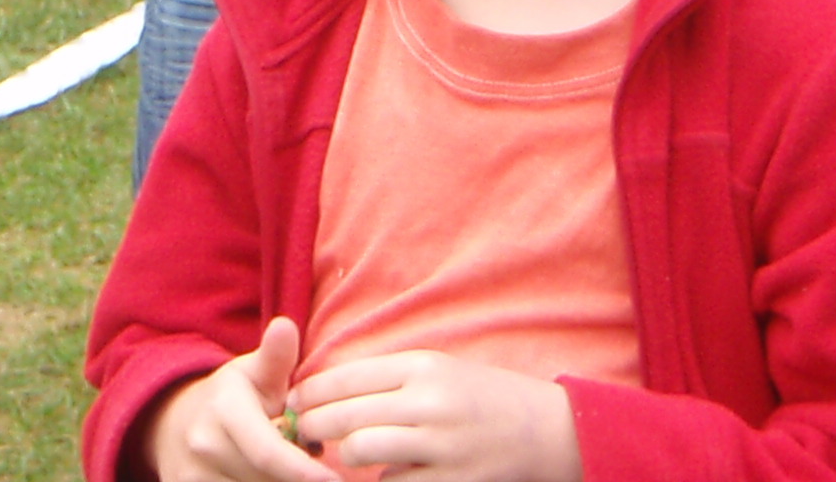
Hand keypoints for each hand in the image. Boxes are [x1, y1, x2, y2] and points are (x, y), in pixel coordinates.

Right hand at [146, 318, 321, 481]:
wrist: (173, 424)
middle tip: (302, 454)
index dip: (305, 473)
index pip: (269, 453)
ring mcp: (191, 478)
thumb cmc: (230, 398)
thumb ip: (275, 358)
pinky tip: (262, 475)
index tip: (336, 480)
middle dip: (295, 476)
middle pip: (269, 481)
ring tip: (282, 464)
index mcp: (224, 412)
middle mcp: (204, 448)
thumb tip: (286, 326)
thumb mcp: (252, 372)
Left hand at [287, 349, 581, 481]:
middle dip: (312, 426)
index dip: (309, 391)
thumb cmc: (479, 396)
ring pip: (359, 451)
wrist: (544, 429)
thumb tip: (326, 388)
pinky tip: (376, 476)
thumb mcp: (437, 370)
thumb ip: (387, 377)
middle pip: (345, 414)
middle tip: (301, 433)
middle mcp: (428, 401)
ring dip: (341, 457)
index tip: (291, 402)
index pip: (345, 376)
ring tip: (336, 457)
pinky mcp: (449, 479)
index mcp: (421, 365)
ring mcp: (439, 443)